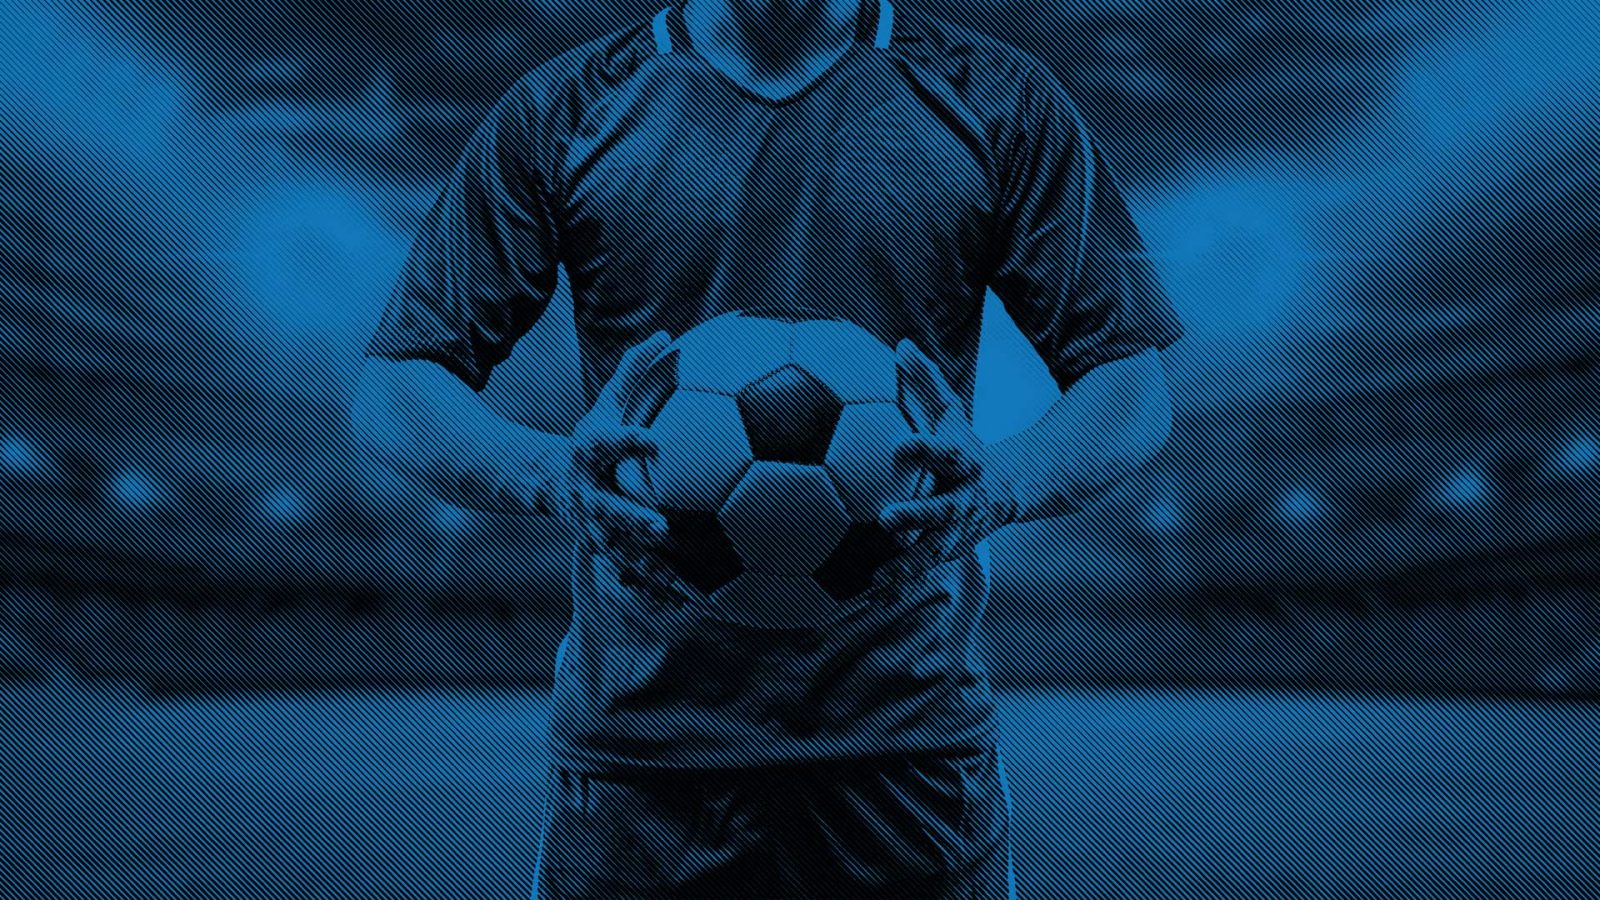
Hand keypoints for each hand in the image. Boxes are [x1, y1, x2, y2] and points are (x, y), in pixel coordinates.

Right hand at [552, 332, 679, 595]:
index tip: (652, 442)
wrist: (551, 482)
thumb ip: (635, 371)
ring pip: (620, 552)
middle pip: (609, 509)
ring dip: (647, 568)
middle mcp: (589, 494)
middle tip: (661, 528)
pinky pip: (634, 573)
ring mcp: (595, 527)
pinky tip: (693, 604)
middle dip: (632, 520)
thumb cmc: (593, 438)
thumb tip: (668, 332)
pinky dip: (659, 589)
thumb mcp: (607, 403)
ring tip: (679, 585)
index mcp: (591, 453)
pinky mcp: (607, 551)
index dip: (627, 443)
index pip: (607, 445)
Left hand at [875, 340, 1017, 583]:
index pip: (945, 453)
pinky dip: (898, 582)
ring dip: (907, 564)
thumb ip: (927, 382)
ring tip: (880, 576)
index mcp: (963, 463)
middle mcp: (964, 500)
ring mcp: (959, 531)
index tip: (903, 446)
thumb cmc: (965, 447)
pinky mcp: (948, 552)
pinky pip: (921, 570)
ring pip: (934, 550)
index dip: (925, 449)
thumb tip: (901, 343)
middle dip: (918, 516)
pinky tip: (868, 594)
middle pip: (943, 509)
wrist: (1009, 490)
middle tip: (887, 519)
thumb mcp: (952, 414)